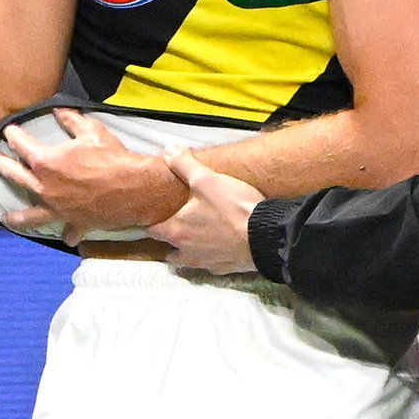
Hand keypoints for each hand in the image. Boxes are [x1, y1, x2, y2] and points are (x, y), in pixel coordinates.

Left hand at [0, 107, 184, 244]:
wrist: (135, 188)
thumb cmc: (112, 157)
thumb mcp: (92, 131)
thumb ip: (71, 119)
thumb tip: (57, 109)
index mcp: (46, 162)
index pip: (22, 145)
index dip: (14, 135)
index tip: (8, 130)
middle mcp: (45, 188)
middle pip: (16, 177)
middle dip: (2, 166)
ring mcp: (57, 209)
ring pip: (30, 215)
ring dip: (17, 216)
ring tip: (8, 217)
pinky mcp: (75, 222)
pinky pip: (68, 231)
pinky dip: (67, 233)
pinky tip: (65, 236)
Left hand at [147, 147, 263, 274]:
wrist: (265, 234)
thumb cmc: (233, 208)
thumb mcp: (206, 180)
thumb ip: (184, 165)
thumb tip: (168, 150)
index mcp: (177, 231)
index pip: (152, 230)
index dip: (153, 221)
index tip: (155, 214)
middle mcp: (187, 251)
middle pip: (168, 250)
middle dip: (171, 239)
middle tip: (177, 225)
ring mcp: (206, 263)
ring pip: (188, 261)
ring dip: (188, 252)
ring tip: (196, 238)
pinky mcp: (224, 268)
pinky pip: (211, 265)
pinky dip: (212, 257)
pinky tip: (219, 246)